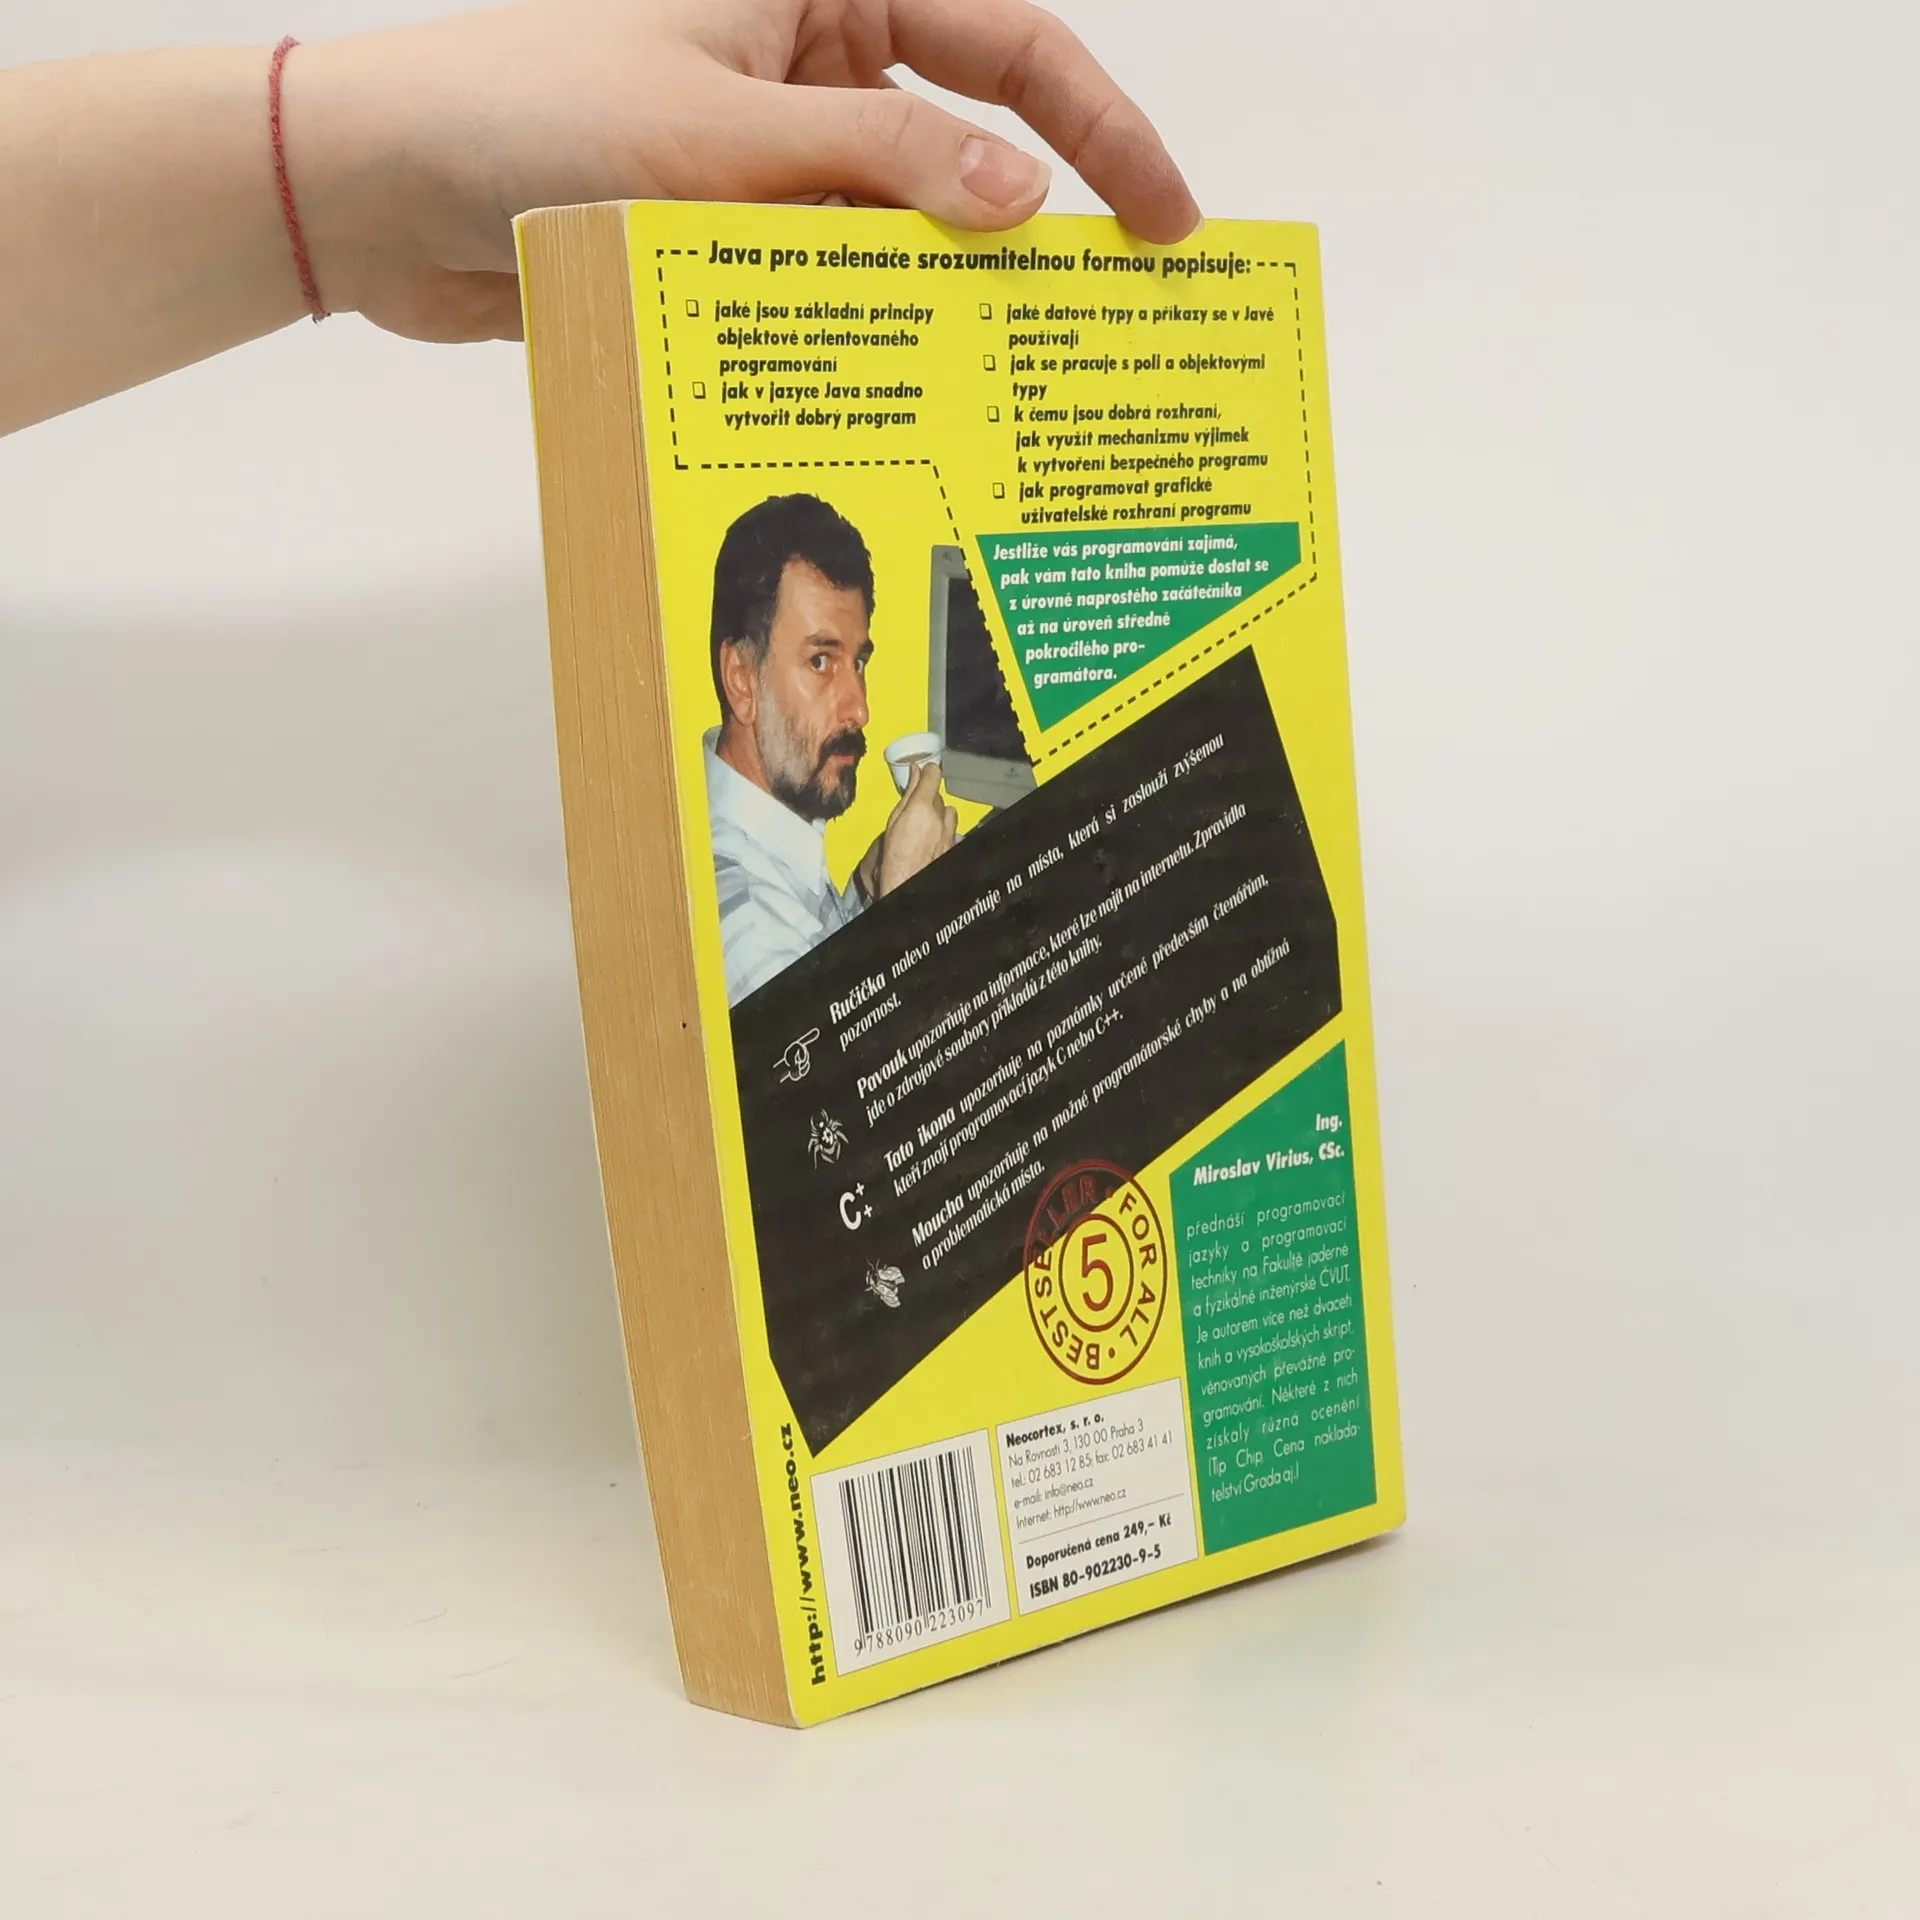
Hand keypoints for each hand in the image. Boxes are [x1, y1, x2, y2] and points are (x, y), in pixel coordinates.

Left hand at [292, 0, 1199, 343]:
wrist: (374, 193)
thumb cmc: (521, 110)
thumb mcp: (720, 132)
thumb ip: (878, 159)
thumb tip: (1020, 193)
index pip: (1003, 39)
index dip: (1099, 124)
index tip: (1165, 217)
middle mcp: (806, 53)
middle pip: (965, 134)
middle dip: (1036, 223)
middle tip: (1106, 322)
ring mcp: (769, 147)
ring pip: (898, 223)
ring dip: (942, 294)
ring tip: (1007, 383)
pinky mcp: (728, 229)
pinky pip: (827, 277)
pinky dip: (865, 329)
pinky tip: (906, 393)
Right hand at [863, 759, 957, 898]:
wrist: (905, 883)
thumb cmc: (894, 859)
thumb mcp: (893, 821)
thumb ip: (907, 795)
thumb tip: (914, 773)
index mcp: (921, 808)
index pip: (933, 775)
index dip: (929, 770)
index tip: (924, 770)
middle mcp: (939, 817)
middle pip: (938, 795)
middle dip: (927, 797)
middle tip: (913, 807)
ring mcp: (949, 831)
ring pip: (948, 811)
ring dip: (938, 813)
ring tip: (923, 823)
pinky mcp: (953, 843)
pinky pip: (951, 828)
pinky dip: (943, 828)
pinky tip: (930, 838)